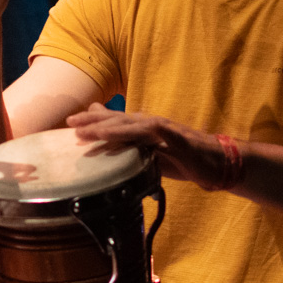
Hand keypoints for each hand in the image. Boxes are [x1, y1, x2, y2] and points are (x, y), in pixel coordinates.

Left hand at [66, 104, 232, 189]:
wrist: (214, 162)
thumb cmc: (180, 158)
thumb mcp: (149, 153)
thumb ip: (129, 146)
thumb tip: (106, 144)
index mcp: (140, 128)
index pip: (112, 121)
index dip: (91, 121)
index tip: (68, 123)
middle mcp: (148, 124)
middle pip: (117, 119)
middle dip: (93, 121)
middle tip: (70, 123)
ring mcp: (162, 129)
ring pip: (132, 125)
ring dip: (110, 127)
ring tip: (91, 130)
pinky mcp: (175, 138)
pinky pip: (154, 135)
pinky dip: (140, 134)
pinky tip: (127, 134)